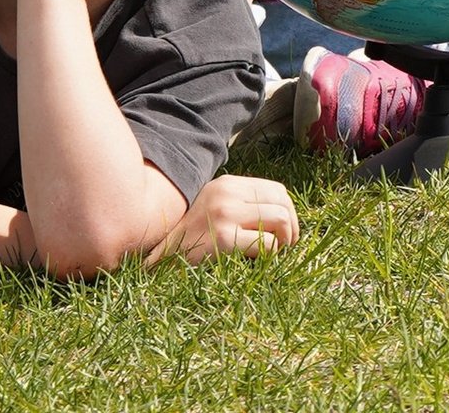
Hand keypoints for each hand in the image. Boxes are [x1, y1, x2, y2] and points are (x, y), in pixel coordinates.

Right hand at [150, 174, 299, 264]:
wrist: (156, 263)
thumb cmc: (188, 244)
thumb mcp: (214, 211)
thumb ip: (241, 205)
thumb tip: (282, 215)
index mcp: (227, 184)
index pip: (275, 190)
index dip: (288, 211)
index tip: (287, 233)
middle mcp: (227, 193)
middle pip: (281, 201)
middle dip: (291, 226)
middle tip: (287, 246)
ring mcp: (225, 214)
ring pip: (279, 218)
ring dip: (284, 240)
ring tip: (275, 254)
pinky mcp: (224, 239)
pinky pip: (266, 243)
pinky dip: (270, 254)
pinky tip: (258, 262)